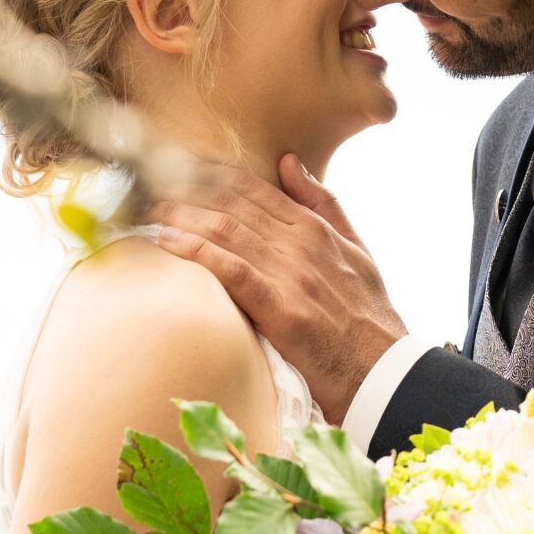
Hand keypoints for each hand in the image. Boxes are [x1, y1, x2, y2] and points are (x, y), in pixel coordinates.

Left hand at [148, 156, 404, 423]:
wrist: (385, 371)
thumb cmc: (368, 315)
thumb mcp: (356, 248)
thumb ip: (323, 203)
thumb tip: (289, 162)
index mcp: (315, 228)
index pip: (254, 189)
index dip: (210, 175)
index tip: (176, 167)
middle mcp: (301, 244)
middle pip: (233, 205)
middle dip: (187, 191)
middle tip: (147, 184)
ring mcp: (292, 276)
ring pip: (228, 232)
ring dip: (184, 216)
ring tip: (149, 209)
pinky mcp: (282, 309)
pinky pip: (234, 272)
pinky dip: (200, 253)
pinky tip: (171, 241)